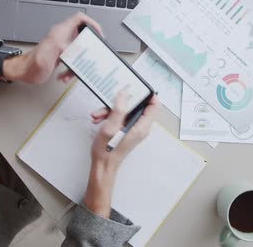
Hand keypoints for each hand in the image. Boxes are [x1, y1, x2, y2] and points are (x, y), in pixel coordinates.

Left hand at [2, 12, 102, 83]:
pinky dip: (72, 69)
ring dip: (79, 63)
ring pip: (80, 51)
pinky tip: (65, 75)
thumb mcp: (47, 55)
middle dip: (88, 50)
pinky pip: (74, 60)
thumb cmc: (31, 65)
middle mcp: (62, 37)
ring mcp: (62, 45)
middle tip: (90, 58)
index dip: (92, 24)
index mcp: (60, 33)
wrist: (23, 72)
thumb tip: (74, 44)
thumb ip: (60, 46)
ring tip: (72, 72)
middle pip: (84, 37)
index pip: (80, 19)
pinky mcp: (62, 54)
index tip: (99, 34)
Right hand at [83, 94, 159, 217]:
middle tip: (110, 99)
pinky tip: (98, 119)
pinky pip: (121, 117)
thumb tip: (125, 94)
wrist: (102, 166)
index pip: (155, 105)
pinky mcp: (126, 130)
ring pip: (126, 110)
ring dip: (111, 109)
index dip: (148, 94)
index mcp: (141, 127)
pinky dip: (110, 116)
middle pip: (137, 106)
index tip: (136, 86)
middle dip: (121, 101)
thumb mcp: (110, 128)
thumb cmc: (107, 151)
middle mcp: (140, 127)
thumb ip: (118, 110)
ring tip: (98, 115)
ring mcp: (133, 128)